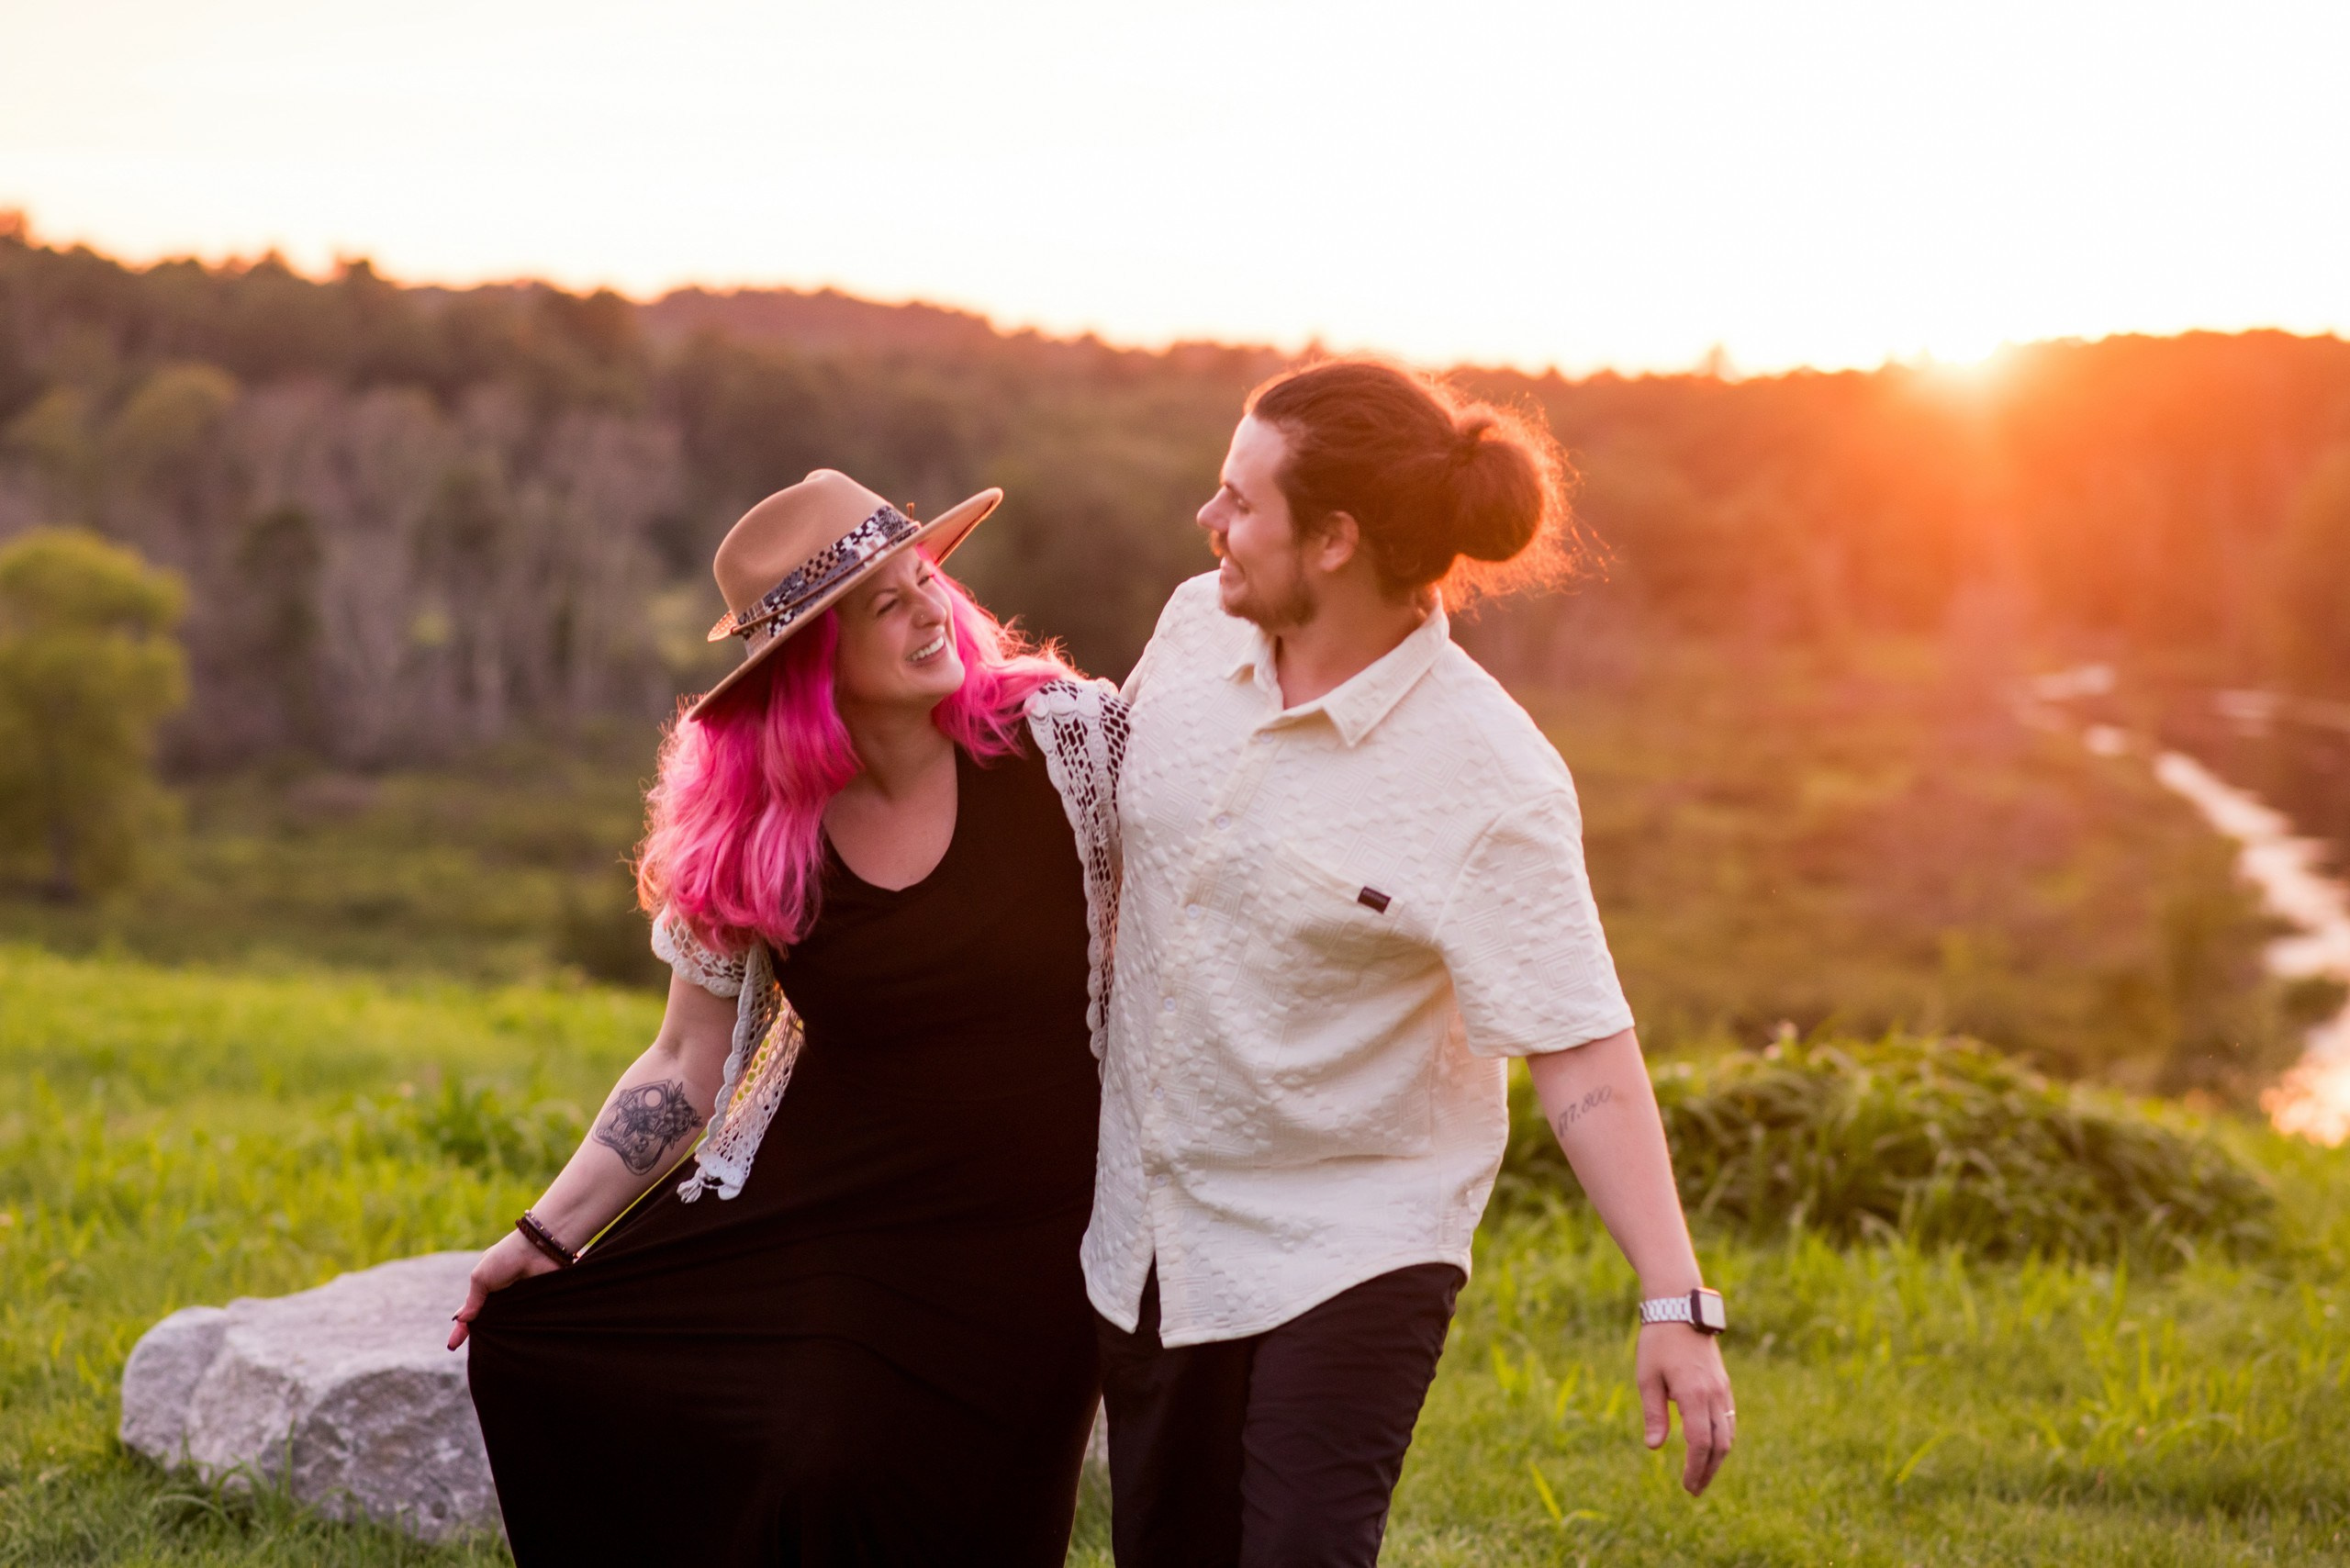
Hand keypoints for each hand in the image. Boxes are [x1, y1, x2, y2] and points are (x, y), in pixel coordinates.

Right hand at [447, 1230, 562, 1349]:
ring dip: (499, 1335)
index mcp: (486, 1285)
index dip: (462, 1328)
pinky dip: (518, 1331)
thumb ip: (472, 1300)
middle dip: (481, 1335)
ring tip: (488, 1352)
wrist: (539, 1249)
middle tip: (475, 1352)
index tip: (451, 1346)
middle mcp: (502, 1294)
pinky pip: (524, 1322)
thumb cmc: (506, 1257)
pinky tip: (511, 1344)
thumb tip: (462, 1319)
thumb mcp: (481, 1277)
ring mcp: (519, 1300)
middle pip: (489, 1321)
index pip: (471, 1311)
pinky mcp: (535, 1304)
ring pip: (506, 1324)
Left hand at [1636, 1322, 1734, 1494]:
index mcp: (1694, 1394)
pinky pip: (1729, 1418)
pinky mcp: (1723, 1383)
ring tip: (1702, 1474)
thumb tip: (1654, 1447)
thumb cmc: (1658, 1342)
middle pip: (1719, 1444)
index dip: (1695, 1468)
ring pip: (1728, 1433)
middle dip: (1708, 1470)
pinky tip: (1710, 1448)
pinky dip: (1722, 1438)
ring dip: (1717, 1458)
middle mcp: (1714, 1394)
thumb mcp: (1647, 1378)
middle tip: (1694, 1489)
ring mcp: (1722, 1388)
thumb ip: (1653, 1414)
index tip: (1687, 1485)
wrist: (1680, 1308)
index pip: (1700, 1443)